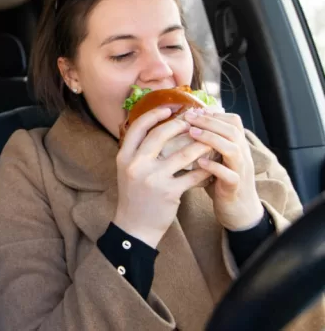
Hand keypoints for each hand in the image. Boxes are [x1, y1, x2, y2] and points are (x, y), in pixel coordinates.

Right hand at [114, 107, 213, 247]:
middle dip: (179, 125)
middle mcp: (136, 165)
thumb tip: (153, 128)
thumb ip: (137, 152)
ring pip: (182, 154)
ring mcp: (153, 179)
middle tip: (192, 121)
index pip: (137, 128)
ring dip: (199, 145)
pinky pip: (192, 175)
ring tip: (210, 140)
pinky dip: (205, 168)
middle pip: (160, 135)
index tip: (168, 110)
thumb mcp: (126, 171)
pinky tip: (212, 164)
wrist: (134, 227)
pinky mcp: (169, 192)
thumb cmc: (133, 196)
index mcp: (124, 157)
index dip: (153, 115)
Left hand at [185, 109, 264, 230]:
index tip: (193, 111)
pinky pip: (229, 174)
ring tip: (192, 133)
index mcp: (237, 146)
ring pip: (233, 149)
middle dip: (209, 121)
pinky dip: (214, 167)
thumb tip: (187, 125)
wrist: (238, 210)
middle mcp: (242, 155)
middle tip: (188, 117)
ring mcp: (240, 171)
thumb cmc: (221, 182)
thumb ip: (208, 144)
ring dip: (212, 139)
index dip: (214, 114)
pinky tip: (199, 162)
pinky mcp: (235, 187)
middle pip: (232, 130)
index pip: (233, 121)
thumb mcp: (217, 159)